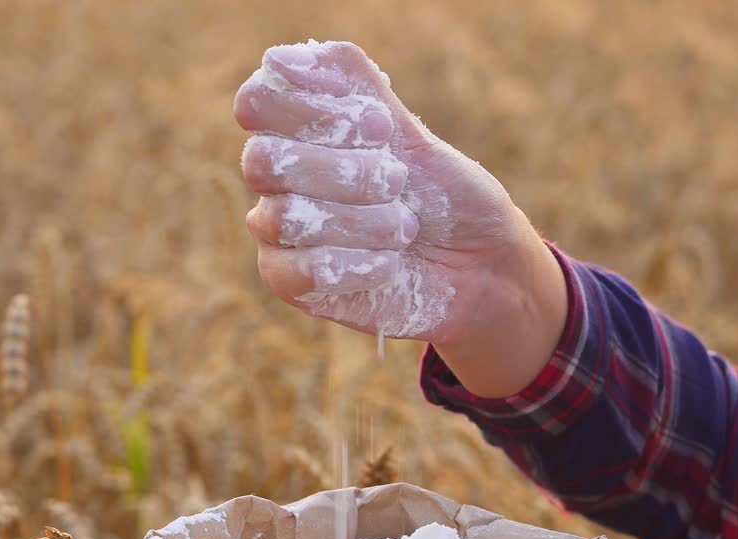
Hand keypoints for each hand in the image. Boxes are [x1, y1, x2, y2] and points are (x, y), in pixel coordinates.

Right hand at [234, 41, 566, 396]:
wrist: (479, 266)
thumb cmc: (445, 197)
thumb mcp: (411, 132)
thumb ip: (354, 87)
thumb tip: (282, 57)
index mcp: (298, 130)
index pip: (257, 102)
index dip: (311, 111)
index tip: (378, 127)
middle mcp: (277, 178)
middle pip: (262, 160)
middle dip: (343, 170)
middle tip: (397, 181)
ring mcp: (277, 231)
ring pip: (284, 217)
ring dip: (361, 221)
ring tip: (405, 228)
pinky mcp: (289, 282)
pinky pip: (298, 271)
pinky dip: (356, 265)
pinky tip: (389, 263)